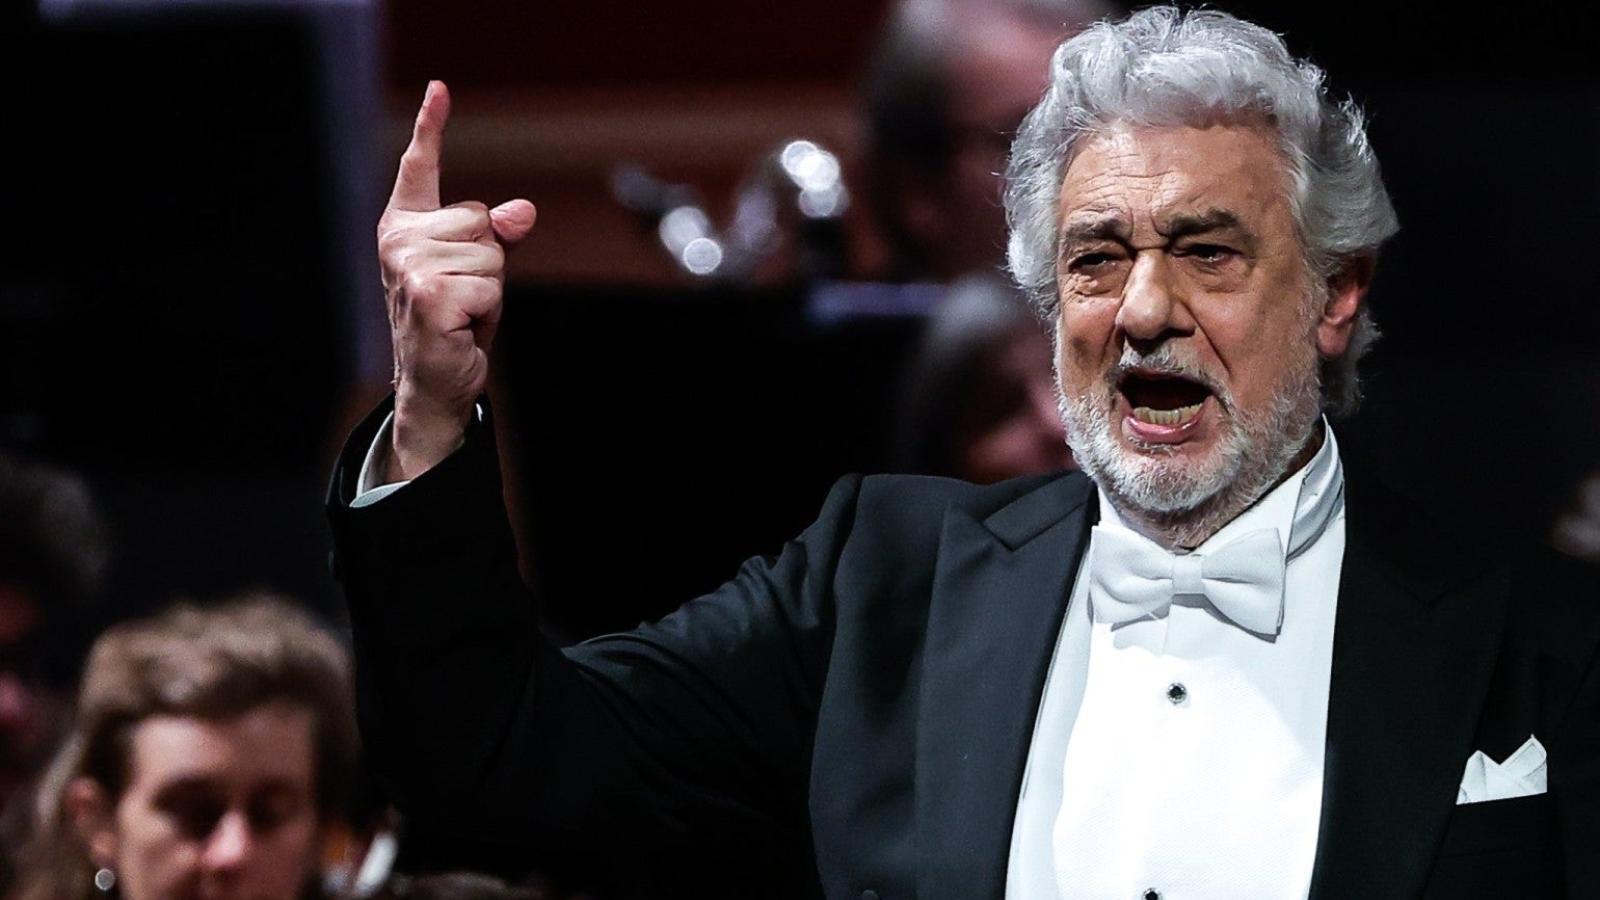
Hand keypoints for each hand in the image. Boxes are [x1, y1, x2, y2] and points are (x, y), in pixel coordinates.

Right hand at [377, 80, 535, 481]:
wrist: (436, 382)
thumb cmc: (456, 322)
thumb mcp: (482, 271)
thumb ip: (501, 235)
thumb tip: (524, 211)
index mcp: (405, 227)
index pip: (420, 169)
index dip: (432, 128)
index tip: (440, 88)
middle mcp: (399, 241)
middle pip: (482, 218)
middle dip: (492, 260)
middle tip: (468, 296)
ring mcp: (409, 267)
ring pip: (491, 253)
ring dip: (492, 289)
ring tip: (465, 312)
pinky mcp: (428, 295)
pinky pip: (490, 285)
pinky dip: (489, 310)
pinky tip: (464, 327)